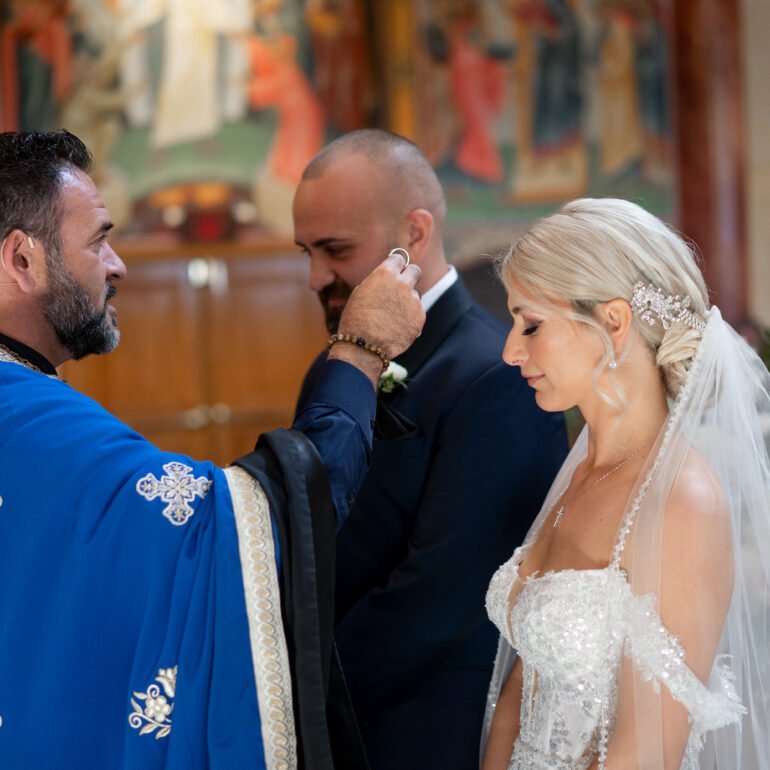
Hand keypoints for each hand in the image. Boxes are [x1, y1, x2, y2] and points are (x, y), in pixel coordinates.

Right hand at [329, 251, 424, 384]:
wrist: (363, 346)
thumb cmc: (356, 319)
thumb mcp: (360, 293)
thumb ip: (377, 282)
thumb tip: (387, 280)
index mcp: (385, 274)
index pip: (398, 259)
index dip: (395, 265)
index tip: (394, 271)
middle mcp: (403, 284)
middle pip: (415, 271)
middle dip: (410, 275)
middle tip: (404, 285)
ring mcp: (414, 301)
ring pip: (415, 295)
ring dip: (407, 301)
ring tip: (391, 317)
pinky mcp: (420, 318)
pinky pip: (417, 313)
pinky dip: (410, 318)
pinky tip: (396, 327)